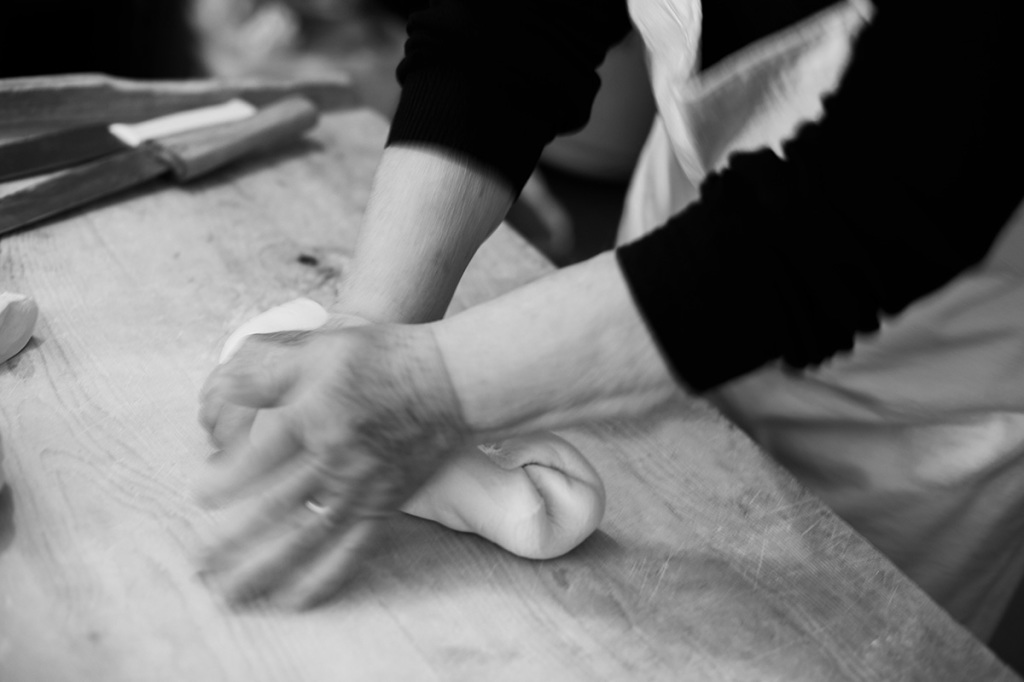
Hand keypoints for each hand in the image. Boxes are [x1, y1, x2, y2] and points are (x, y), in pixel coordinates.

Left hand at [195, 324, 465, 608]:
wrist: (449, 382)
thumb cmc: (381, 357)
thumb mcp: (320, 346)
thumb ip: (268, 370)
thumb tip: (221, 396)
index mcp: (314, 416)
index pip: (258, 458)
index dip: (225, 482)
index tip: (201, 497)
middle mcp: (336, 458)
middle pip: (276, 509)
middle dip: (233, 542)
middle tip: (199, 564)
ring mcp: (362, 487)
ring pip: (307, 538)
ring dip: (266, 570)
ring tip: (231, 594)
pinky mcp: (384, 504)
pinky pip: (352, 550)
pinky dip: (324, 579)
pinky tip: (295, 600)